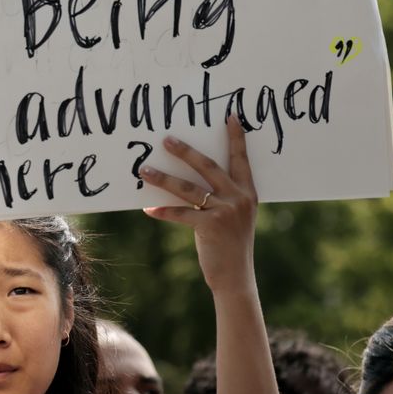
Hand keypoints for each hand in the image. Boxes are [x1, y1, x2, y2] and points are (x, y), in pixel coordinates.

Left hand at [140, 116, 258, 294]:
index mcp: (248, 193)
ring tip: (143, 169)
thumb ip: (224, 197)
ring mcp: (226, 212)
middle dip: (186, 151)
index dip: (236, 138)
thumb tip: (193, 179)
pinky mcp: (210, 227)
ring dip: (163, 178)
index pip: (241, 159)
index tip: (230, 116)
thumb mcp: (236, 217)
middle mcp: (239, 199)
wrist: (236, 277)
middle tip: (165, 139)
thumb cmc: (232, 245)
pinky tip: (148, 208)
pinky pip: (181, 214)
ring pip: (188, 188)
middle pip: (208, 166)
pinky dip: (163, 211)